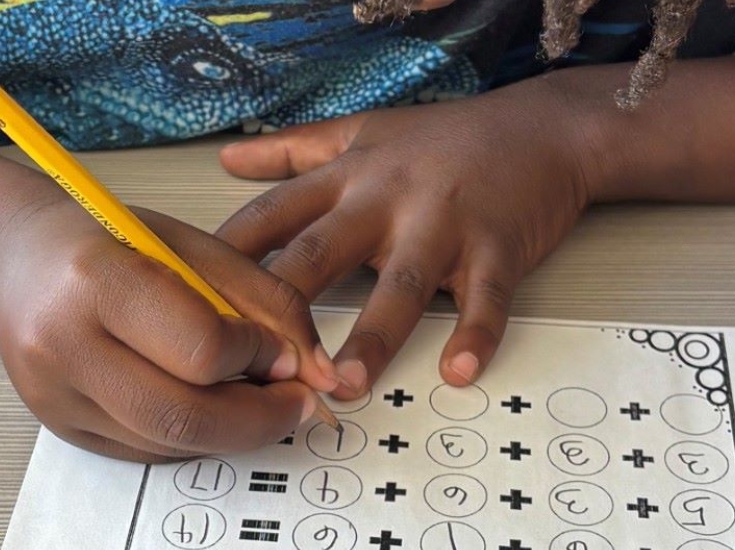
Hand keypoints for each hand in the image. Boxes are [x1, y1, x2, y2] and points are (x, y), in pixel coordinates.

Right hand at [0, 200, 338, 461]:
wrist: (17, 264)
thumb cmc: (105, 243)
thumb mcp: (191, 246)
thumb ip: (264, 301)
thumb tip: (317, 370)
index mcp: (97, 279)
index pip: (200, 348)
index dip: (260, 357)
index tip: (286, 353)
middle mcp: (64, 344)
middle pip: (184, 415)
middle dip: (260, 418)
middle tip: (296, 401)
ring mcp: (55, 395)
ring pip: (169, 443)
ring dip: (231, 430)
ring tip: (254, 396)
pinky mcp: (61, 428)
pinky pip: (147, 452)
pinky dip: (193, 437)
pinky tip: (206, 402)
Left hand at [215, 95, 603, 398]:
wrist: (543, 131)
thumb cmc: (446, 140)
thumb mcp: (361, 134)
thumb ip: (293, 151)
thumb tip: (226, 160)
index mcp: (349, 177)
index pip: (275, 216)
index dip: (229, 256)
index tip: (190, 299)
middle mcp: (387, 199)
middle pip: (323, 252)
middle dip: (285, 304)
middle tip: (250, 355)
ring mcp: (443, 224)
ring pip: (400, 283)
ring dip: (373, 336)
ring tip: (345, 383)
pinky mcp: (498, 248)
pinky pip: (485, 297)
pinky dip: (476, 333)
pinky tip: (458, 369)